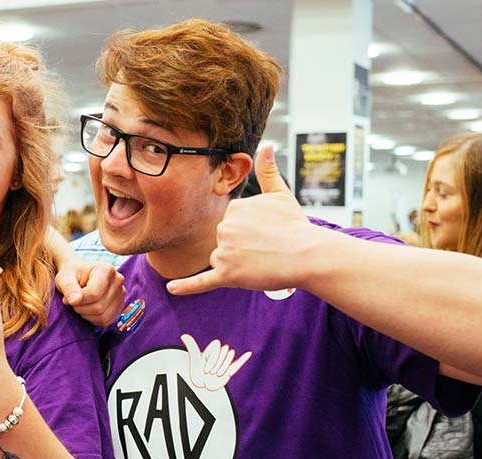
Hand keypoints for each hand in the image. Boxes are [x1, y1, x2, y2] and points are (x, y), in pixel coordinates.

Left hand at [55, 261, 124, 326]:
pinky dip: (93, 319)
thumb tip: (74, 301)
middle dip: (81, 308)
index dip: (78, 300)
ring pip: (103, 316)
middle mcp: (118, 281)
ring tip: (80, 304)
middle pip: (99, 306)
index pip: (94, 294)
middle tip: (73, 301)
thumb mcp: (64, 278)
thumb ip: (68, 287)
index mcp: (106, 270)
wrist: (80, 277)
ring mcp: (121, 294)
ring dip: (86, 314)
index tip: (67, 298)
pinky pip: (106, 321)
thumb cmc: (72, 276)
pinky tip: (87, 309)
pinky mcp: (120, 306)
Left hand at [166, 144, 323, 295]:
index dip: (249, 232)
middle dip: (242, 247)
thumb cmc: (296, 226)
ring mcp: (225, 251)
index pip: (232, 224)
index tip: (267, 233)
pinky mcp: (228, 274)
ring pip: (222, 259)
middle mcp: (225, 227)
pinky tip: (172, 288)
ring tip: (262, 261)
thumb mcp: (281, 194)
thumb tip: (266, 147)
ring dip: (238, 264)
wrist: (309, 255)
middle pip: (224, 241)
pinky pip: (202, 281)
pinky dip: (186, 286)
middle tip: (267, 248)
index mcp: (234, 208)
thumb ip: (268, 171)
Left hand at [181, 333, 250, 391]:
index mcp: (211, 349)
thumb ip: (191, 347)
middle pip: (225, 350)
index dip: (212, 356)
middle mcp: (219, 354)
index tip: (205, 366)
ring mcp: (225, 362)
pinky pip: (238, 363)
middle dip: (217, 363)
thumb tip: (183, 335)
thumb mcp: (194, 359)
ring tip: (215, 374)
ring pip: (230, 357)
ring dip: (222, 367)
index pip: (217, 345)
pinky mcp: (230, 371)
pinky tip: (249, 353)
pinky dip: (244, 358)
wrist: (200, 388)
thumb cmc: (196, 374)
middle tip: (210, 372)